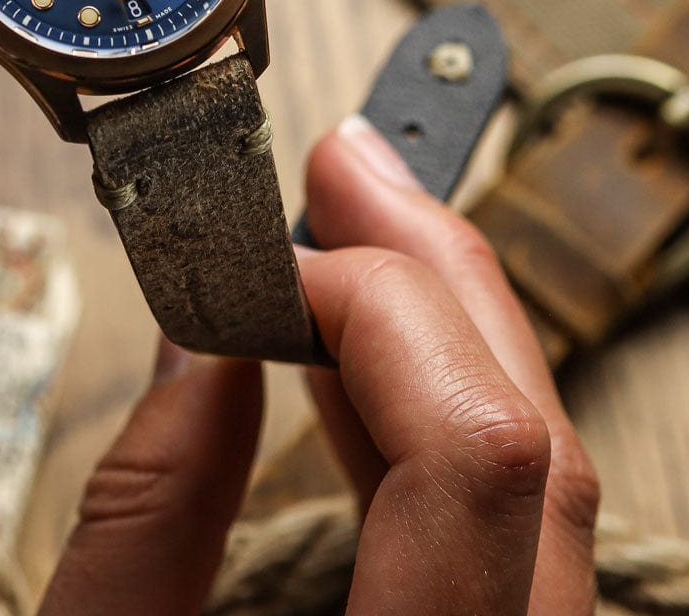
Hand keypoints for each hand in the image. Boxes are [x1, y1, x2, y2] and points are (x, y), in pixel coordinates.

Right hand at [38, 117, 597, 615]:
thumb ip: (144, 515)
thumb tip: (198, 337)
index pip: (476, 455)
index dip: (372, 314)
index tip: (256, 261)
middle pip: (539, 441)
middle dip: (430, 270)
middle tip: (345, 169)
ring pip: (544, 472)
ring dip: (437, 324)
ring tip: (346, 233)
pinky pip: (510, 518)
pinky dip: (430, 409)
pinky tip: (353, 358)